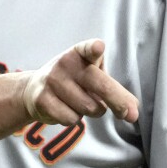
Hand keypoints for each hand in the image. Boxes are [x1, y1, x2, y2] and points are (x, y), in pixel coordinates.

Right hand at [21, 39, 139, 125]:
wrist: (33, 90)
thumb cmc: (73, 82)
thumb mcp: (92, 75)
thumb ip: (114, 89)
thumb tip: (133, 112)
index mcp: (80, 53)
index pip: (87, 48)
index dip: (94, 48)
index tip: (98, 48)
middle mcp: (65, 63)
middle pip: (100, 85)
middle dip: (119, 102)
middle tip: (131, 115)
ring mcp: (52, 81)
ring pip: (89, 108)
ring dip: (92, 111)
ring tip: (80, 103)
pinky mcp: (42, 99)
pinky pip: (72, 119)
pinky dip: (74, 119)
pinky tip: (66, 109)